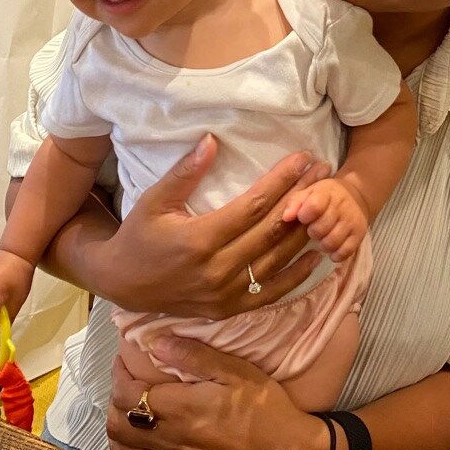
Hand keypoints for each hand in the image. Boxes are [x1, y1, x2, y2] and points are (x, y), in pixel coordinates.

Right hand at [92, 135, 331, 318]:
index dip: (282, 181)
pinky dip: (297, 276)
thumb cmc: (139, 235)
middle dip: (302, 198)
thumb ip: (185, 173)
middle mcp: (216, 269)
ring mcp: (225, 294)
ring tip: (327, 204)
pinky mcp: (230, 309)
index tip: (303, 159)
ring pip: (277, 260)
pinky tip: (317, 255)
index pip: (253, 206)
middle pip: (271, 230)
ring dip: (306, 231)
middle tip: (325, 174)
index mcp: (199, 240)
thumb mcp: (154, 200)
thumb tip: (212, 140)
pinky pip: (271, 293)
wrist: (121, 284)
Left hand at [106, 337, 334, 449]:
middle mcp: (171, 442)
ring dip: (117, 434)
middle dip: (113, 401)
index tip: (123, 362)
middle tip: (126, 386)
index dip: (118, 375)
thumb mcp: (238, 372)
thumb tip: (155, 340)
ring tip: (127, 417)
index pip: (129, 393)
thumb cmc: (268, 410)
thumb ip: (194, 355)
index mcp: (183, 409)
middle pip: (118, 424)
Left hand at [282, 178, 367, 261]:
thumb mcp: (309, 192)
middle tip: (314, 228)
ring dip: (323, 244)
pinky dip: (336, 254)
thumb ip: (295, 203)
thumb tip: (286, 217)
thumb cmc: (325, 196)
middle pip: (320, 229)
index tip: (304, 217)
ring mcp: (352, 222)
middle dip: (313, 232)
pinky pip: (344, 252)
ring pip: (331, 243)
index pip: (314, 207)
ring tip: (323, 237)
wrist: (356, 196)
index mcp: (326, 193)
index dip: (304, 216)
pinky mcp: (359, 235)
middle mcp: (342, 207)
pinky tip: (333, 248)